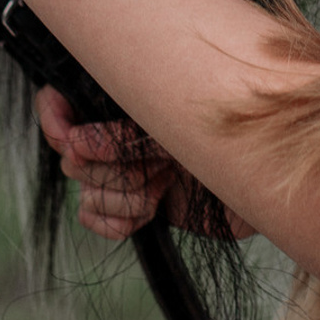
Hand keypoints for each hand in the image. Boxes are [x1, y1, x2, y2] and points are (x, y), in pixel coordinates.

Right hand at [36, 87, 253, 241]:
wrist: (266, 181)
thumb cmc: (230, 137)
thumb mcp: (179, 124)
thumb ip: (124, 131)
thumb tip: (72, 144)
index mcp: (126, 100)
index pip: (60, 101)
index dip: (53, 116)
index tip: (67, 132)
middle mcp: (117, 135)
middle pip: (72, 157)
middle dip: (111, 166)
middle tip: (157, 164)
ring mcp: (124, 171)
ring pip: (86, 190)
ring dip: (125, 195)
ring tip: (162, 186)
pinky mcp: (132, 206)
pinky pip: (93, 217)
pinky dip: (118, 220)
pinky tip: (148, 213)